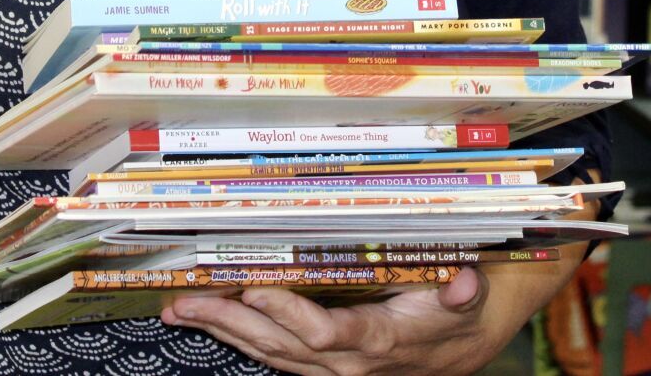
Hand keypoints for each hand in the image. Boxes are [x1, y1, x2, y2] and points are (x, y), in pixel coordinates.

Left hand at [163, 248, 587, 375]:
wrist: (460, 347)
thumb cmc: (456, 313)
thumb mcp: (469, 297)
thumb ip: (464, 290)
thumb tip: (464, 282)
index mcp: (378, 340)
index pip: (325, 331)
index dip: (288, 313)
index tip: (254, 290)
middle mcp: (347, 361)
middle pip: (278, 344)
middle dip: (228, 322)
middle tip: (187, 300)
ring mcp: (329, 367)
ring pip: (267, 352)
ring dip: (221, 330)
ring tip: (181, 309)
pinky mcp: (319, 365)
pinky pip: (273, 354)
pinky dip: (238, 337)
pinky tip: (210, 321)